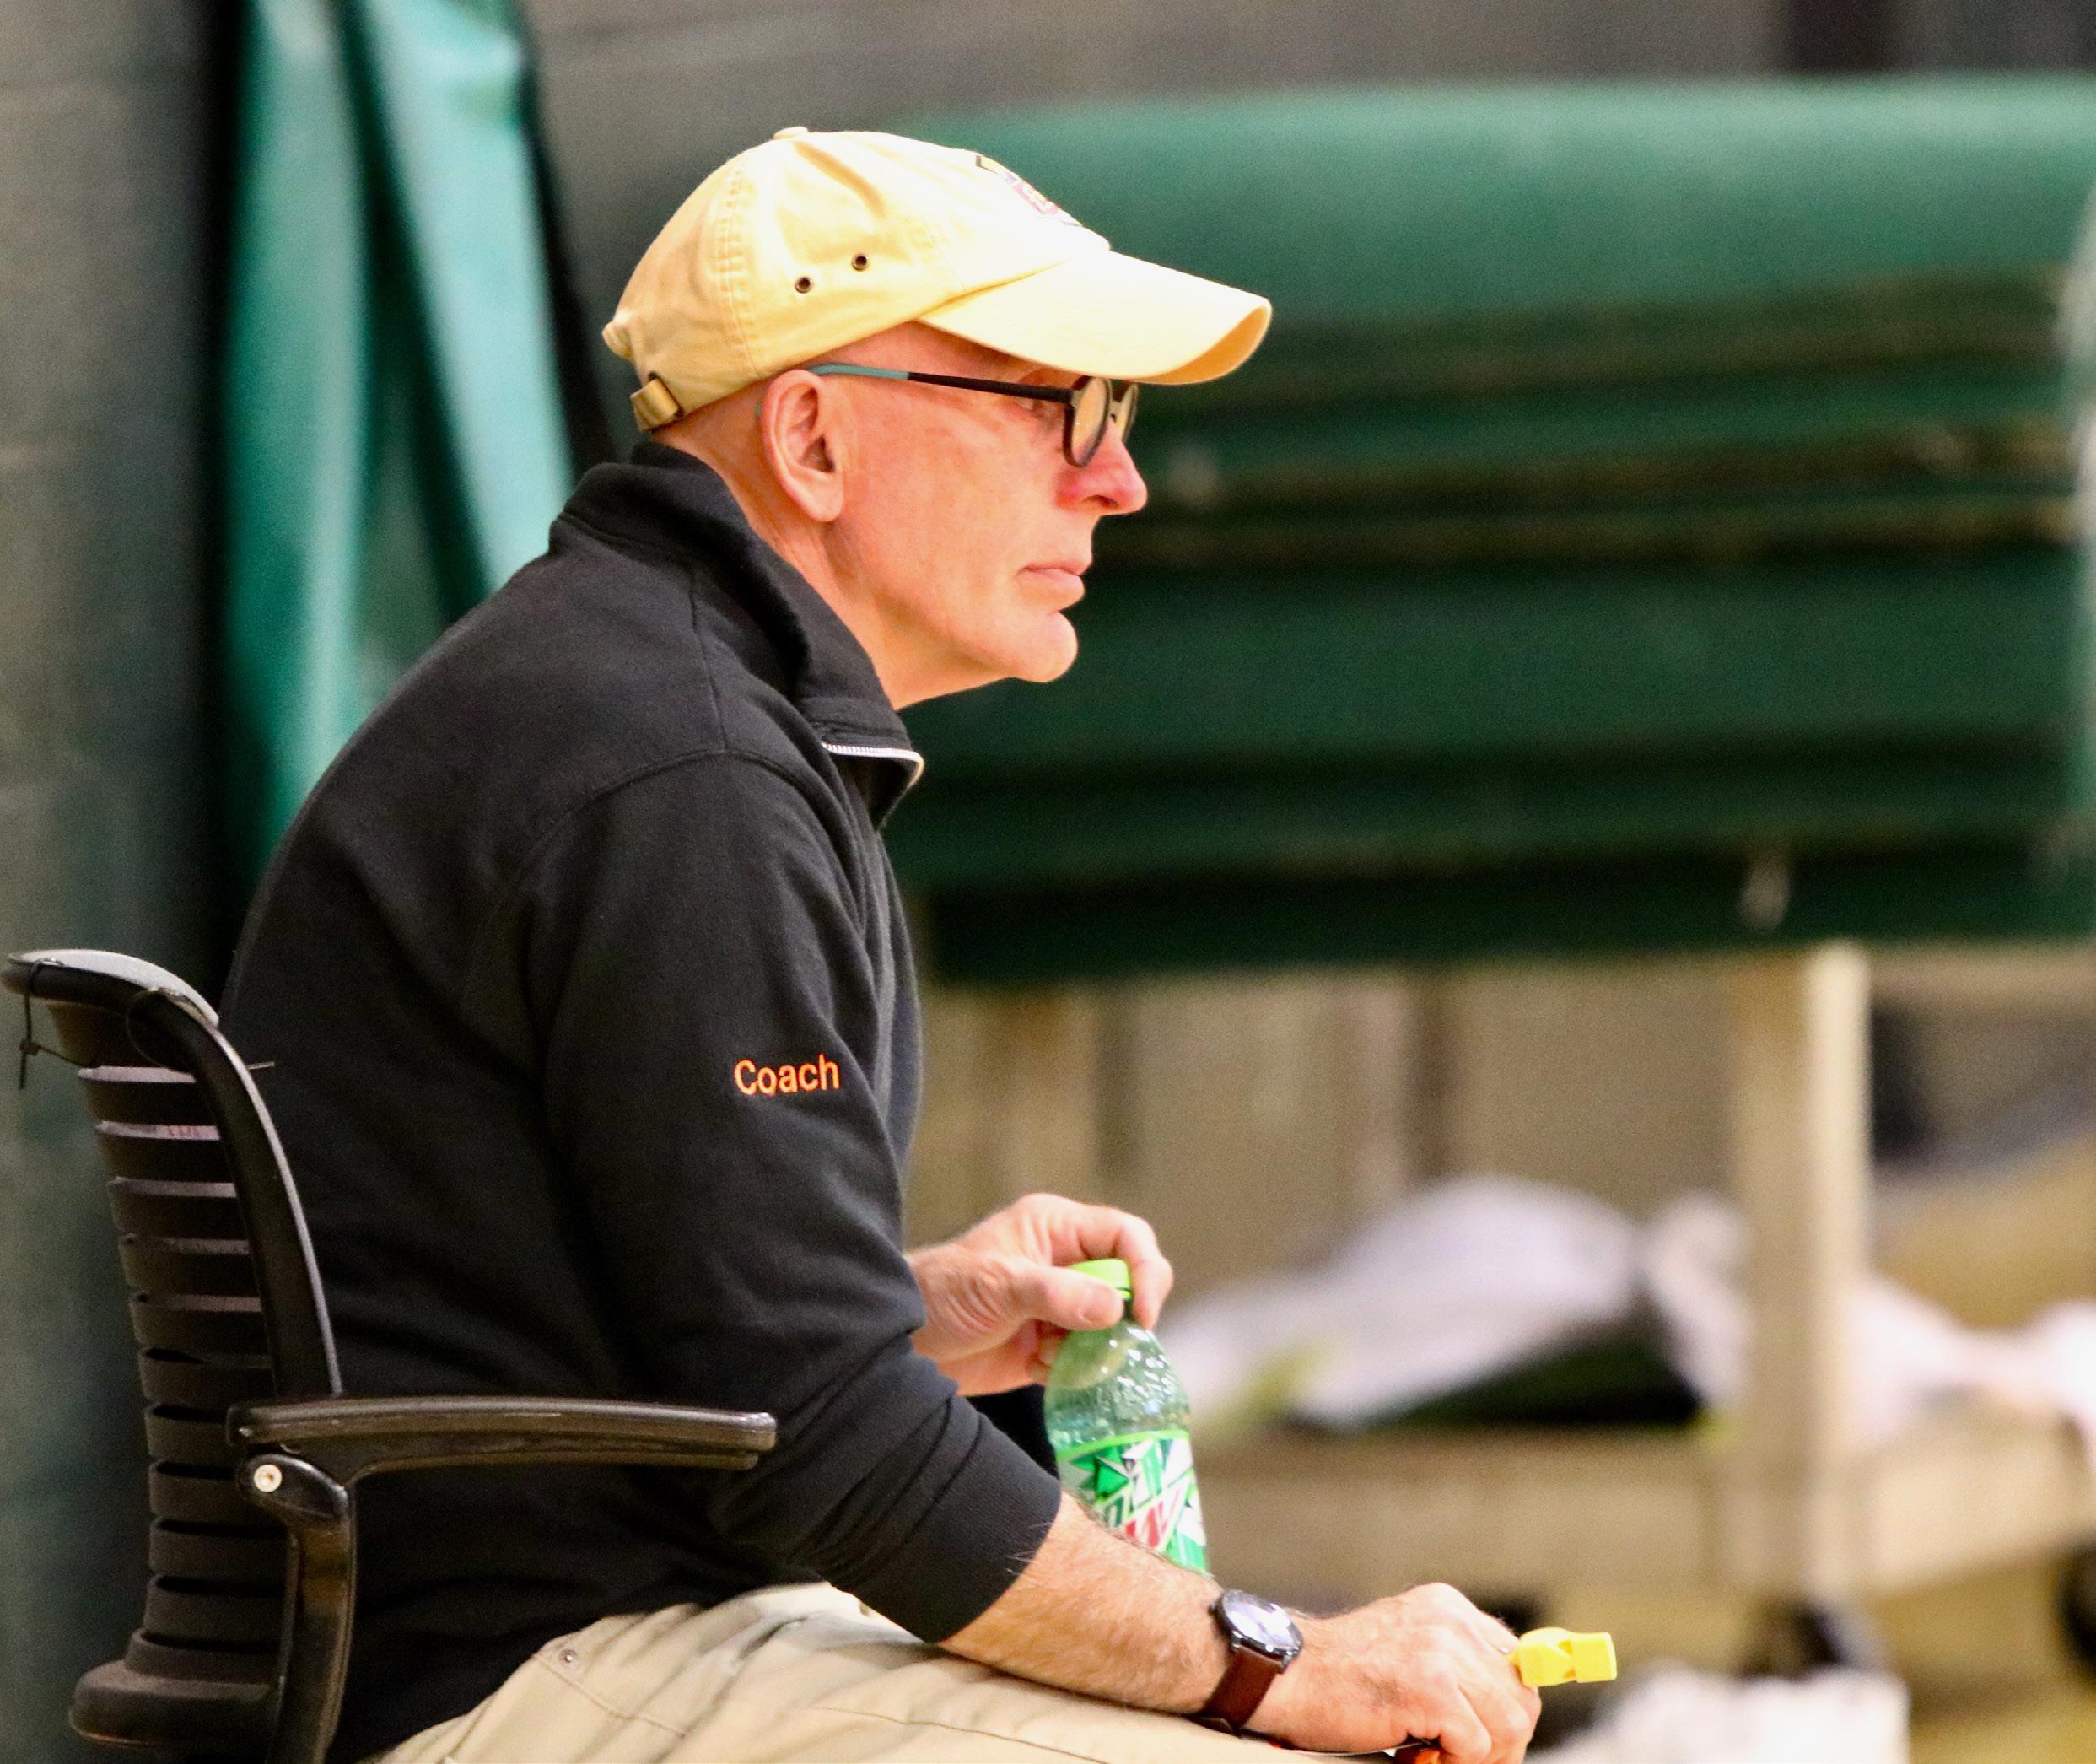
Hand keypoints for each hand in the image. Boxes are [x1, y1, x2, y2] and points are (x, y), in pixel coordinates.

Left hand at [907, 1193, 1173, 1395]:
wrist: (902, 1344)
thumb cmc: (942, 1294)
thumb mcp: (999, 1286)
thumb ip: (1058, 1294)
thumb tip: (1116, 1308)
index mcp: (1057, 1228)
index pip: (1126, 1235)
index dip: (1145, 1271)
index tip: (1142, 1315)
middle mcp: (1066, 1262)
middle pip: (1130, 1282)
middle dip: (1124, 1316)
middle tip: (1108, 1343)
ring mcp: (1061, 1305)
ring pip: (1113, 1326)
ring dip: (1096, 1349)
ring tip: (1054, 1355)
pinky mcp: (1051, 1344)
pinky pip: (1088, 1359)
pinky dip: (1074, 1371)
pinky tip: (1036, 1367)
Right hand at [1253, 1583, 1539, 1761]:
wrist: (1285, 1675)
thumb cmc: (1338, 1676)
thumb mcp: (1407, 1649)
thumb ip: (1453, 1663)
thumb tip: (1506, 1712)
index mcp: (1448, 1606)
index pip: (1516, 1666)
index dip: (1504, 1712)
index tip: (1478, 1740)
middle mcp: (1451, 1620)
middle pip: (1521, 1699)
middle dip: (1500, 1743)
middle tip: (1453, 1757)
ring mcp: (1442, 1651)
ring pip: (1508, 1726)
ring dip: (1476, 1759)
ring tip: (1429, 1756)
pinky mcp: (1430, 1688)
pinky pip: (1476, 1746)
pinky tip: (1413, 1757)